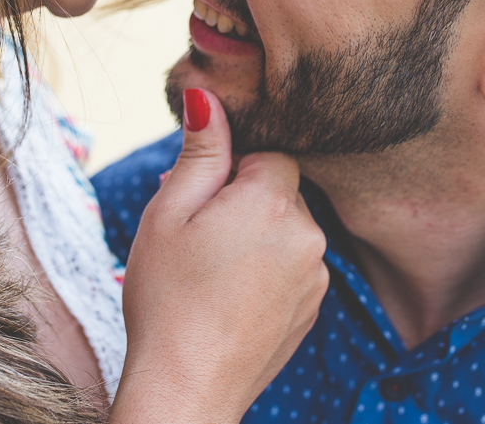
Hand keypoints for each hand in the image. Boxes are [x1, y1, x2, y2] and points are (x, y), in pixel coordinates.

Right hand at [110, 89, 328, 423]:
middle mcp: (309, 234)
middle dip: (242, 202)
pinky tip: (230, 298)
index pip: (269, 153)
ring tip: (210, 273)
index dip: (231, 171)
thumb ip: (200, 151)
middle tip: (197, 237)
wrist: (186, 388)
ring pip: (286, 230)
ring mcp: (317, 276)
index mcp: (273, 200)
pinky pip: (293, 267)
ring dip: (256, 237)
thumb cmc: (167, 298)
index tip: (202, 199)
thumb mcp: (169, 213)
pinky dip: (267, 272)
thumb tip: (209, 96)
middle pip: (280, 190)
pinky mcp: (313, 308)